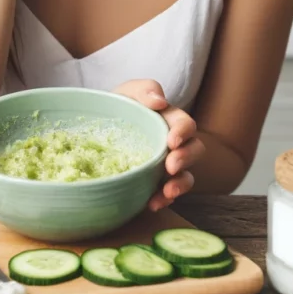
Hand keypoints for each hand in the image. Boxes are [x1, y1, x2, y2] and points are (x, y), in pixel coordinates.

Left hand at [113, 79, 204, 211]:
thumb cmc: (118, 107)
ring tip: (166, 191)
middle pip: (195, 150)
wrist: (97, 127)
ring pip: (186, 176)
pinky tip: (152, 203)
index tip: (172, 141)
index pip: (187, 124)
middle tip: (170, 166)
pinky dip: (163, 200)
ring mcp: (167, 165)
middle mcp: (173, 144)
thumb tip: (160, 102)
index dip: (184, 133)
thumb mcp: (128, 92)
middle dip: (186, 159)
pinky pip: (168, 195)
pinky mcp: (157, 184)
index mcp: (170, 120)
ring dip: (180, 185)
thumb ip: (145, 90)